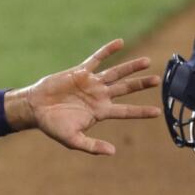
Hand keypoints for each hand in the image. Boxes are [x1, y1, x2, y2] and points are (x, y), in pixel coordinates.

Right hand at [5, 39, 159, 154]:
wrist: (36, 109)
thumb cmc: (53, 126)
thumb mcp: (73, 140)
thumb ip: (92, 146)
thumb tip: (112, 152)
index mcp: (100, 112)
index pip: (126, 111)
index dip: (141, 112)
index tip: (157, 112)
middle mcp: (99, 96)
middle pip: (126, 89)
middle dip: (141, 85)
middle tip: (158, 80)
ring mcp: (91, 83)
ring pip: (116, 73)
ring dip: (131, 67)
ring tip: (147, 61)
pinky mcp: (81, 72)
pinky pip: (97, 59)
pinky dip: (108, 51)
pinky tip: (120, 43)